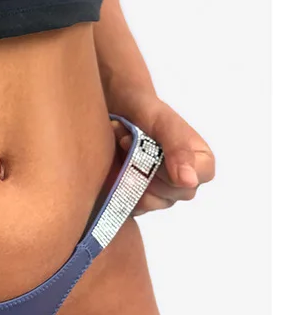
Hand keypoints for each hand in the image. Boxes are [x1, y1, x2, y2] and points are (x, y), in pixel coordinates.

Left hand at [110, 96, 215, 215]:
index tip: (147, 146)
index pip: (189, 185)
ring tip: (120, 146)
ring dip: (127, 173)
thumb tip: (190, 182)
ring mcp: (160, 195)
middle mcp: (183, 183)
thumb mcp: (164, 124)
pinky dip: (116, 183)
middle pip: (167, 197)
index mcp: (200, 164)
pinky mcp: (137, 200)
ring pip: (146, 202)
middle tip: (127, 140)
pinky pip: (128, 205)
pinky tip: (114, 161)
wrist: (118, 109)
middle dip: (143, 168)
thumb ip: (179, 149)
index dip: (165, 170)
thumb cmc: (146, 112)